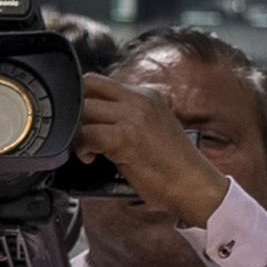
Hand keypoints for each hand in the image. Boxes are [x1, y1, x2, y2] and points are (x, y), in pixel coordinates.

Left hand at [72, 68, 229, 232]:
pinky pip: (87, 133)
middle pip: (87, 88)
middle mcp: (140, 100)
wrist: (193, 184)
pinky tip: (91, 158)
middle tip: (78, 132)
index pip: (98, 82)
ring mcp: (134, 117)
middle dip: (74, 110)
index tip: (80, 120)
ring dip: (76, 131)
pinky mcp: (126, 137)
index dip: (81, 100)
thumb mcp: (151, 127)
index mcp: (146, 95)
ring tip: (87, 149)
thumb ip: (126, 115)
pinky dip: (81, 147)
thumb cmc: (171, 164)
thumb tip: (92, 117)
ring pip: (83, 109)